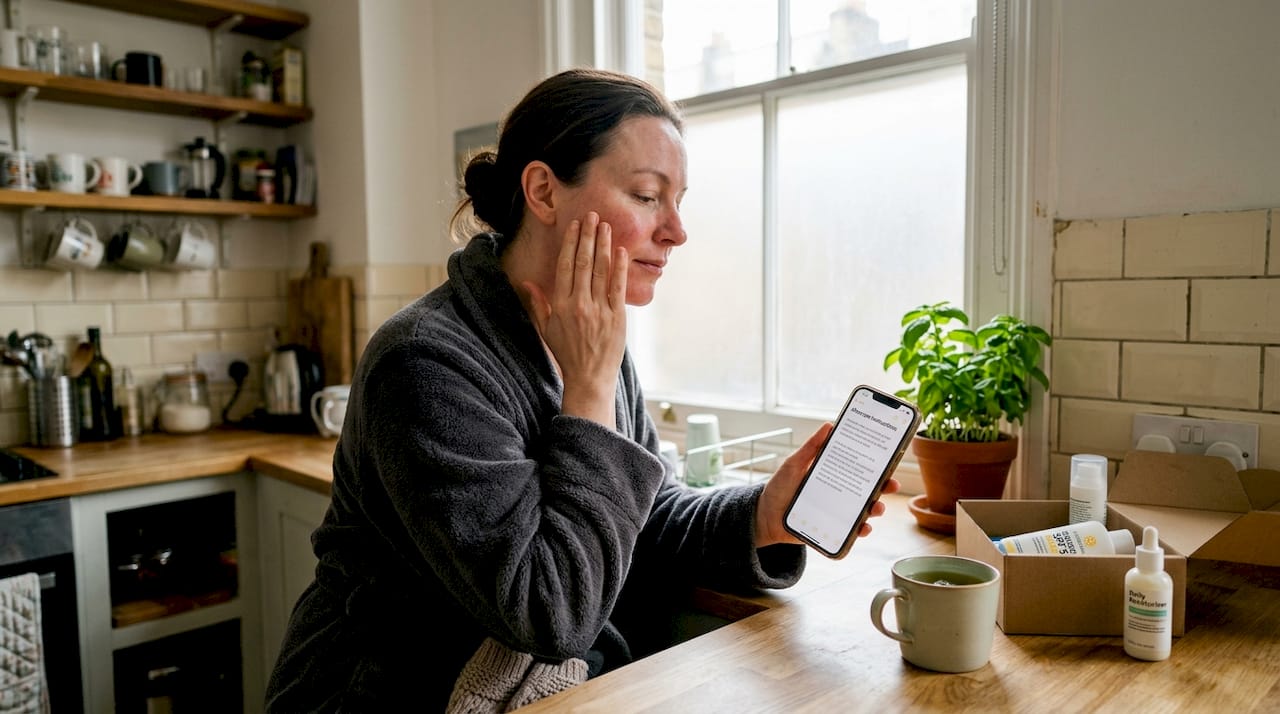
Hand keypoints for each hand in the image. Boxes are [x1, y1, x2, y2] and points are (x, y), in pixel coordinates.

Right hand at [519, 212, 628, 426]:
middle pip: (583, 263)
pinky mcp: (617, 318)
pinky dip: (620, 267)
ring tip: (606, 226)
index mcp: (560, 305)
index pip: (565, 266)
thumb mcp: (546, 329)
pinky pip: (617, 287)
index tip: (575, 226)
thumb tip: (527, 283)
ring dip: (604, 246)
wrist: (589, 378)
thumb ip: (538, 304)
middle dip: (588, 236)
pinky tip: (621, 250)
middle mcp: (579, 305)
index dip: (571, 243)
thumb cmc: (567, 354)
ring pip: (601, 271)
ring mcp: (599, 311)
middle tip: (593, 215)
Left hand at [754, 423, 900, 547]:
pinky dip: (860, 530)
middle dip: (884, 487)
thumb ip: (811, 448)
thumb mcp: (794, 464)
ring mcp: (838, 512)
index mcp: (834, 475)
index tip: (889, 459)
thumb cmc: (780, 487)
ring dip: (876, 509)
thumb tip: (828, 425)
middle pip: (868, 490)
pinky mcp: (832, 530)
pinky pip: (851, 532)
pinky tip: (863, 527)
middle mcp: (840, 493)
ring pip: (864, 511)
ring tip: (876, 507)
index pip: (860, 468)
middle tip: (891, 484)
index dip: (876, 465)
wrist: (765, 515)